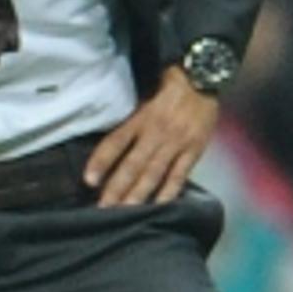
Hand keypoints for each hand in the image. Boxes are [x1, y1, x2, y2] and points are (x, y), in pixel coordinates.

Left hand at [83, 66, 219, 205]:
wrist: (203, 79)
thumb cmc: (168, 89)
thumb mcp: (144, 97)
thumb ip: (130, 121)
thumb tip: (109, 147)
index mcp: (142, 117)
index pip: (116, 142)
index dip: (101, 162)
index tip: (89, 181)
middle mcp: (157, 132)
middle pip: (133, 164)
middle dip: (117, 188)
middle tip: (103, 209)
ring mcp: (177, 143)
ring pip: (154, 173)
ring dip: (138, 195)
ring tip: (125, 212)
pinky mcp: (194, 151)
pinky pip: (179, 175)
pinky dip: (168, 192)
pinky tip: (158, 206)